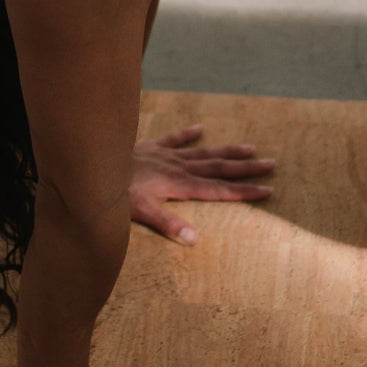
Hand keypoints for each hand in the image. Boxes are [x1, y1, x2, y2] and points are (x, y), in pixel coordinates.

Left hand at [129, 123, 273, 243]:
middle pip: (218, 168)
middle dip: (244, 168)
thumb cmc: (116, 192)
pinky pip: (174, 138)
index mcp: (179, 185)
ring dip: (226, 151)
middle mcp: (178, 167)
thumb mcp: (141, 213)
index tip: (267, 190)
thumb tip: (195, 239)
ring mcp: (165, 155)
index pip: (218, 190)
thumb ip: (168, 224)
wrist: (95, 162)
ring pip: (203, 153)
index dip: (243, 192)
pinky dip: (187, 133)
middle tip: (270, 164)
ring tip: (250, 148)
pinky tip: (200, 127)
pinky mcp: (151, 147)